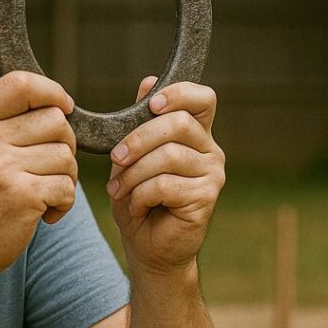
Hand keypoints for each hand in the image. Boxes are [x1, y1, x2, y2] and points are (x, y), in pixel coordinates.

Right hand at [0, 71, 77, 278]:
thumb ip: (9, 125)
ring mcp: (2, 168)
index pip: (20, 83)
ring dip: (66, 178)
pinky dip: (64, 203)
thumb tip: (60, 105)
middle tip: (50, 168)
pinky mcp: (22, 195)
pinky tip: (45, 213)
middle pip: (56, 120)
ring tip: (44, 194)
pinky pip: (67, 186)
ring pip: (66, 155)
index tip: (65, 107)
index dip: (51, 91)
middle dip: (65, 145)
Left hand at [105, 77, 224, 274]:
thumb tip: (148, 81)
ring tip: (119, 190)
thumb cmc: (138, 200)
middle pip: (178, 123)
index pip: (202, 99)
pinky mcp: (206, 198)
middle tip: (115, 160)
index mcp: (194, 134)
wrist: (146, 247)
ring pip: (168, 155)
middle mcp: (210, 150)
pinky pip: (166, 184)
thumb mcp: (131, 157)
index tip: (152, 104)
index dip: (179, 93)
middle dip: (138, 139)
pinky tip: (137, 207)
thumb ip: (139, 123)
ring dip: (133, 174)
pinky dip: (140, 195)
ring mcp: (212, 174)